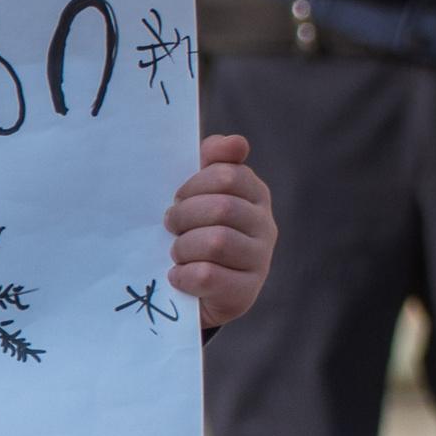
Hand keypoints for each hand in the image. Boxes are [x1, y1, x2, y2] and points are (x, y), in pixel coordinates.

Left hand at [167, 134, 275, 329]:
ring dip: (183, 247)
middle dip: (184, 215)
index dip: (193, 185)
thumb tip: (234, 142)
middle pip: (221, 207)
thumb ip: (212, 162)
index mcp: (255, 194)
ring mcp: (260, 261)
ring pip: (216, 242)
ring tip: (176, 252)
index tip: (178, 197)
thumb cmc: (196, 232)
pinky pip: (208, 276)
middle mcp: (266, 226)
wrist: (196, 293)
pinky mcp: (245, 293)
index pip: (227, 175)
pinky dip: (183, 275)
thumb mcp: (200, 194)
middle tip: (170, 225)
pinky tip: (178, 276)